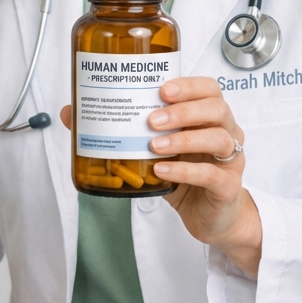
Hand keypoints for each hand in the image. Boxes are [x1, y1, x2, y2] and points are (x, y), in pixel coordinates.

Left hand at [60, 78, 260, 276]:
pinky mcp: (227, 187)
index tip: (161, 88)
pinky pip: (211, 174)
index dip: (188, 85)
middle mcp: (224, 132)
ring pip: (218, 138)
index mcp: (208, 117)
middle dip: (183, 110)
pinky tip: (162, 169)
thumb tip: (72, 113)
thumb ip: (119, 130)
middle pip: (216, 108)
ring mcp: (229, 160)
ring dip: (184, 138)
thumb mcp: (152, 151)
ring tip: (154, 145)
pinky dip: (185, 170)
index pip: (208, 89)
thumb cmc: (185, 176)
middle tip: (151, 119)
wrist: (210, 217)